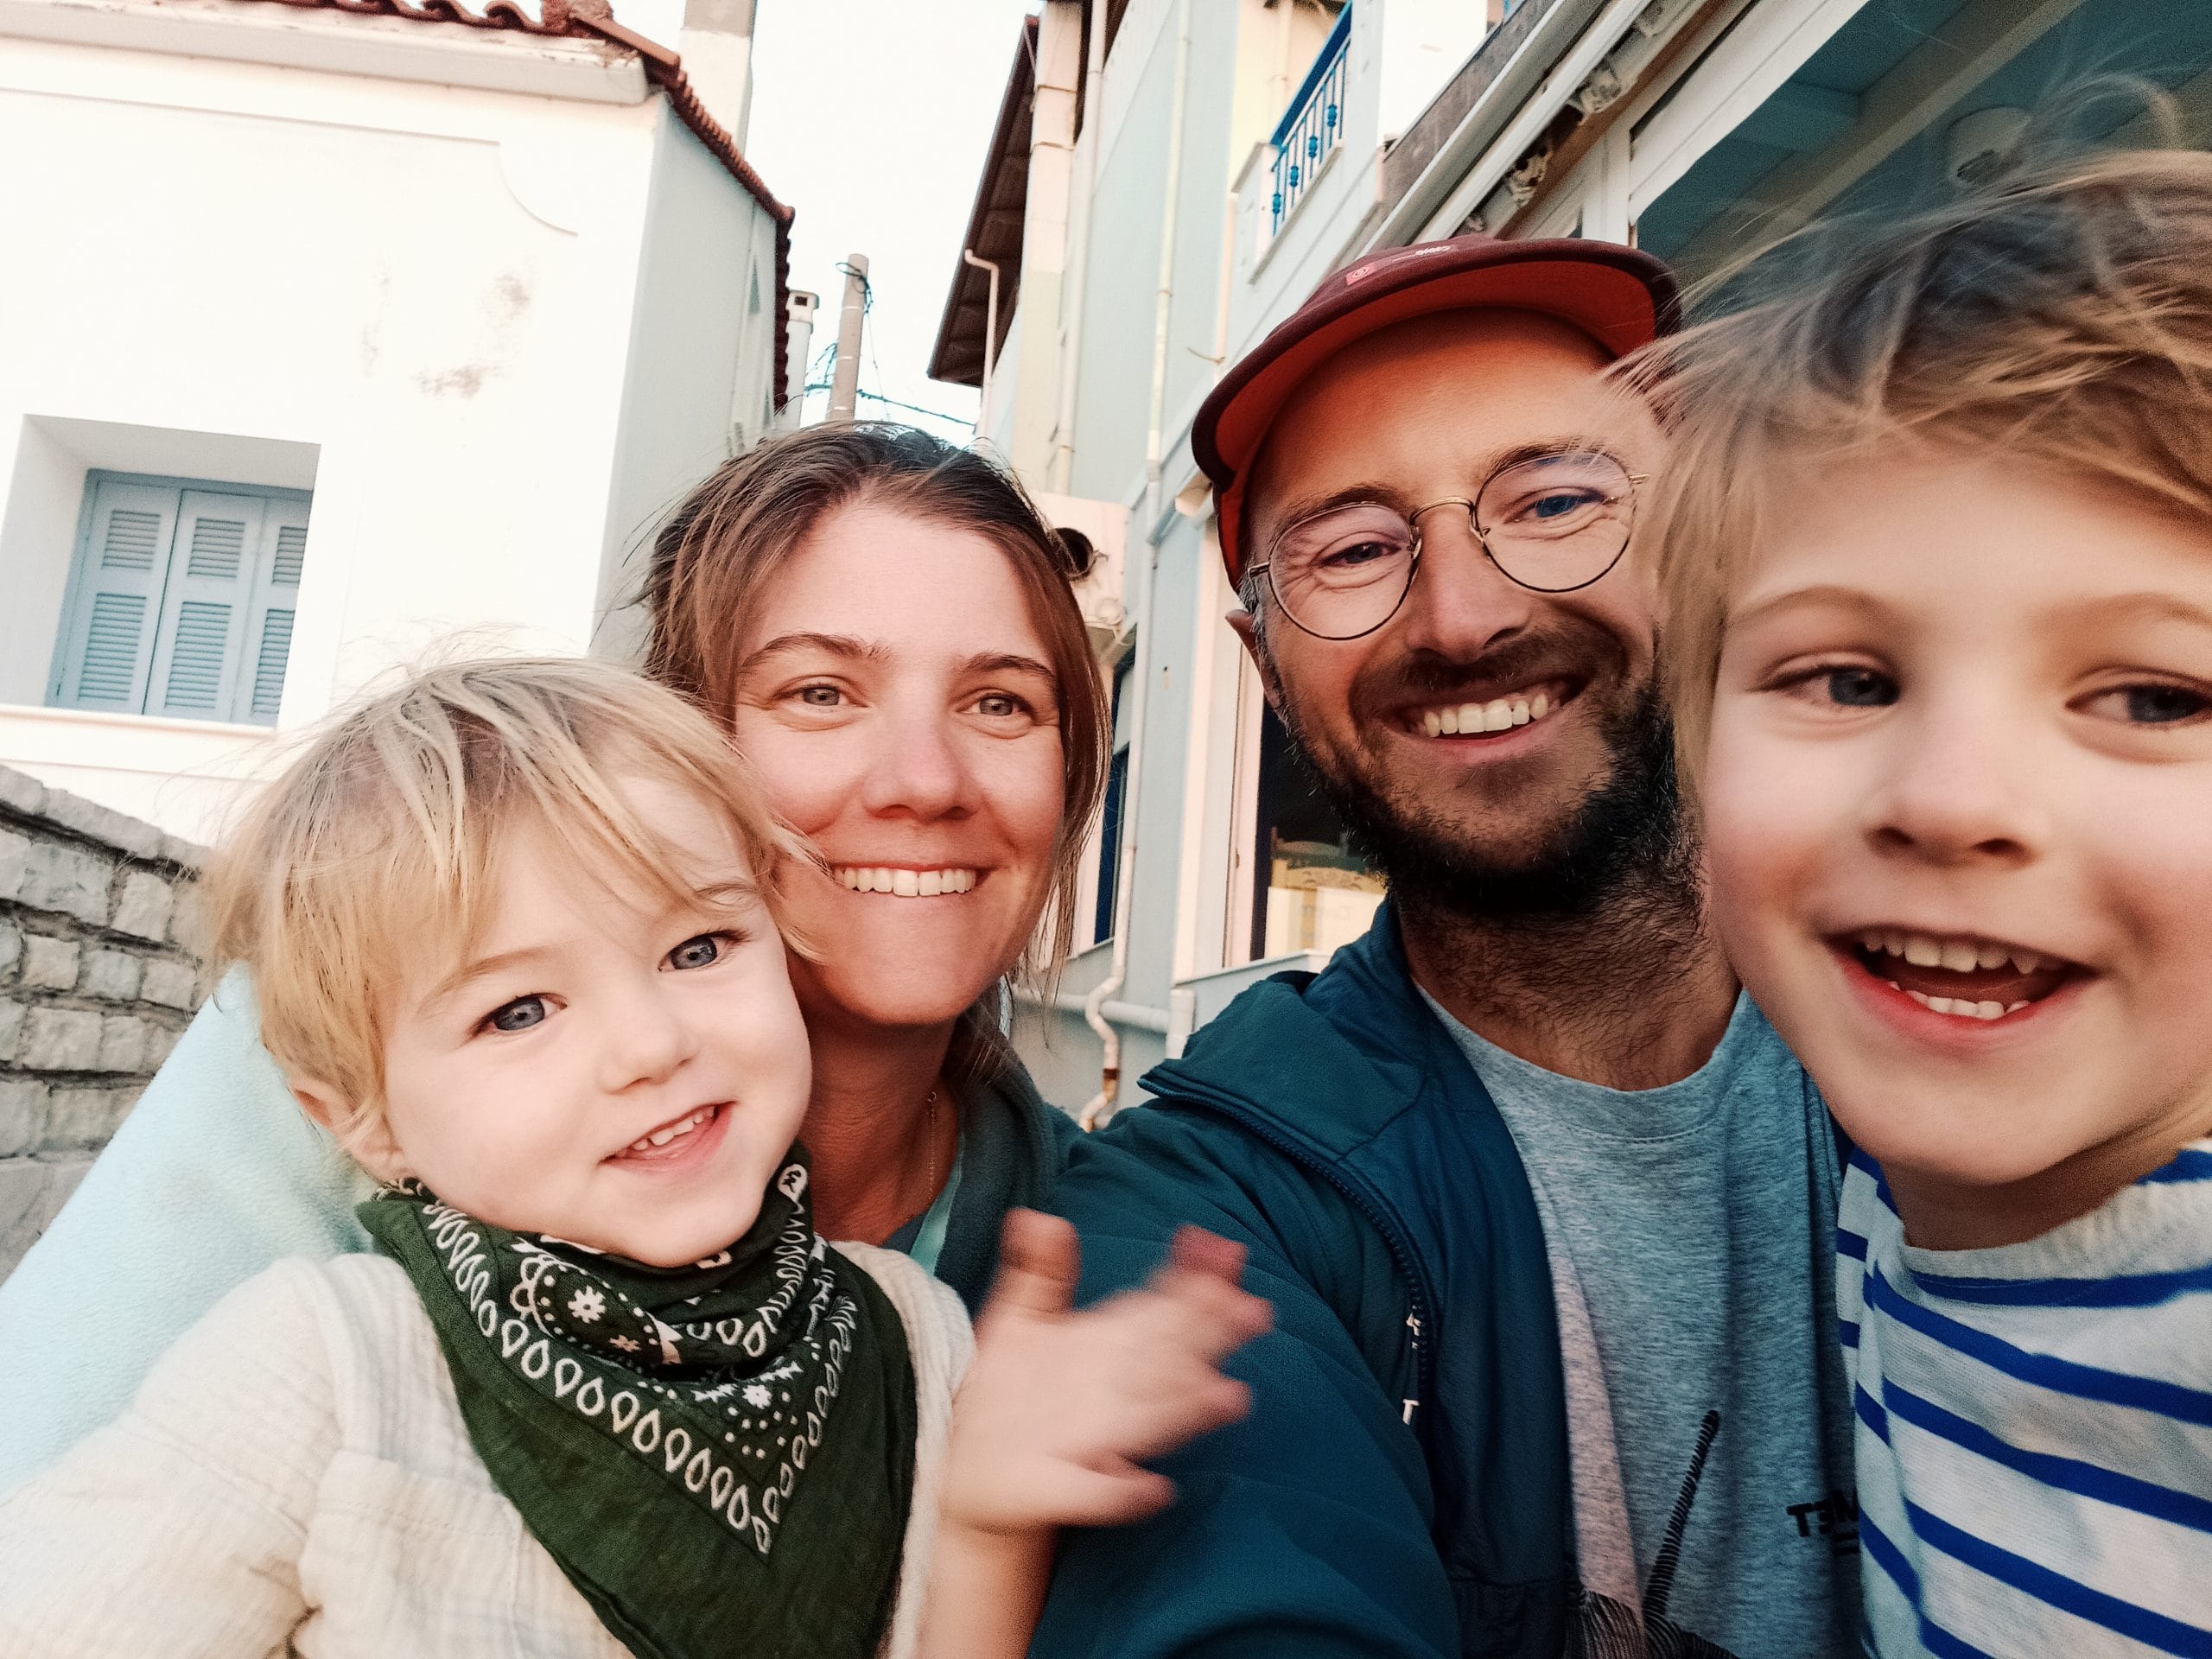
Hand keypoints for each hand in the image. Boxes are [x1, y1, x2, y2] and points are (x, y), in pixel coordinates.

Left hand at [940, 1210, 1273, 1535]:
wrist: (976, 1472)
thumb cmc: (1009, 1391)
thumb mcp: (1016, 1321)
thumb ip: (1041, 1271)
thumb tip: (1041, 1215)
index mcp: (1106, 1348)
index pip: (1157, 1310)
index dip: (1191, 1284)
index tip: (1227, 1253)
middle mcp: (1112, 1396)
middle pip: (1167, 1360)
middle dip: (1210, 1336)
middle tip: (1255, 1312)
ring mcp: (1091, 1445)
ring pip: (1149, 1423)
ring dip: (1189, 1411)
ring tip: (1229, 1397)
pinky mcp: (1058, 1491)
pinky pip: (1097, 1494)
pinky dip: (1123, 1491)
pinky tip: (1153, 1489)